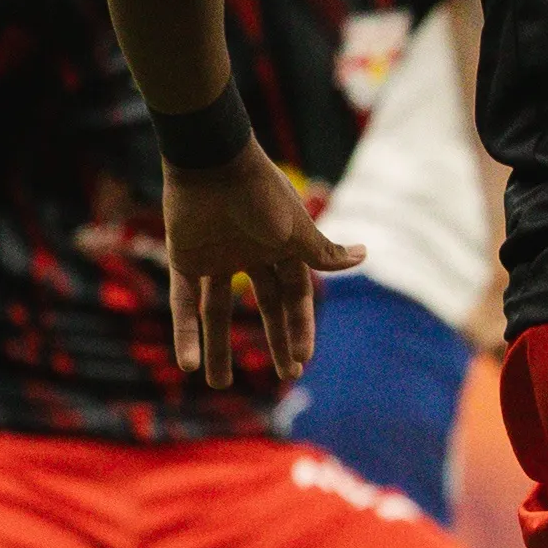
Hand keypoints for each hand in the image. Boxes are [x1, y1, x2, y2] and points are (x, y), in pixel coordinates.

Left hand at [161, 144, 360, 387]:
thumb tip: (365, 256)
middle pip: (264, 307)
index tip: (301, 360)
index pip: (295, 297)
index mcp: (281, 249)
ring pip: (217, 312)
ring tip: (216, 384)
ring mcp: (216, 259)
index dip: (299, 328)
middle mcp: (250, 257)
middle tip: (285, 376)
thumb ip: (324, 253)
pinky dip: (185, 332)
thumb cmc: (261, 193)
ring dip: (217, 348)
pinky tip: (187, 364)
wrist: (211, 162)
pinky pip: (183, 302)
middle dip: (274, 341)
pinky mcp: (184, 259)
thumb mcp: (297, 229)